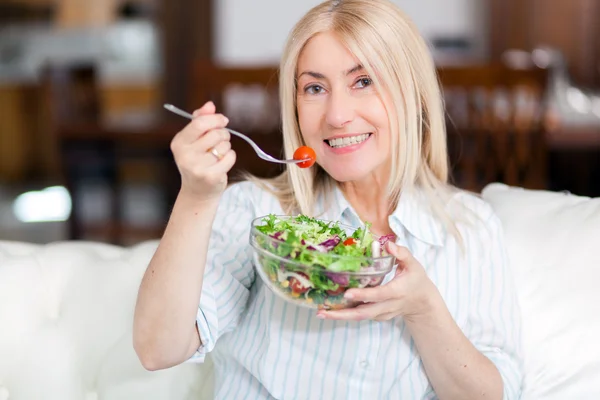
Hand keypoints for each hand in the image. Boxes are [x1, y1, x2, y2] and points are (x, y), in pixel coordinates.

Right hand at [170, 101, 235, 202]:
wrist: (197, 191)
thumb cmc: (197, 160)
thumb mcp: (194, 139)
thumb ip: (200, 120)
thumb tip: (210, 105)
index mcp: (179, 142)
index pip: (200, 123)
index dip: (215, 119)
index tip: (223, 120)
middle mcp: (185, 155)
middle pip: (215, 134)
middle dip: (223, 134)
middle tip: (221, 140)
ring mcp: (197, 167)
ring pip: (224, 145)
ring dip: (226, 147)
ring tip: (218, 154)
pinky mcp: (211, 176)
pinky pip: (230, 157)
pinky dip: (230, 157)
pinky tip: (222, 163)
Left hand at [317, 242, 441, 321]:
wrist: (422, 302)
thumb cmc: (416, 279)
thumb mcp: (413, 264)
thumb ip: (401, 253)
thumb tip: (387, 244)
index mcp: (397, 291)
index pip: (379, 294)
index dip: (363, 295)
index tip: (347, 293)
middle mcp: (388, 305)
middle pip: (364, 313)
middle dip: (342, 314)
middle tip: (322, 312)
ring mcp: (382, 313)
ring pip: (360, 317)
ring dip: (340, 316)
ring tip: (321, 312)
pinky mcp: (378, 317)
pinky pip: (361, 316)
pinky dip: (346, 314)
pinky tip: (331, 310)